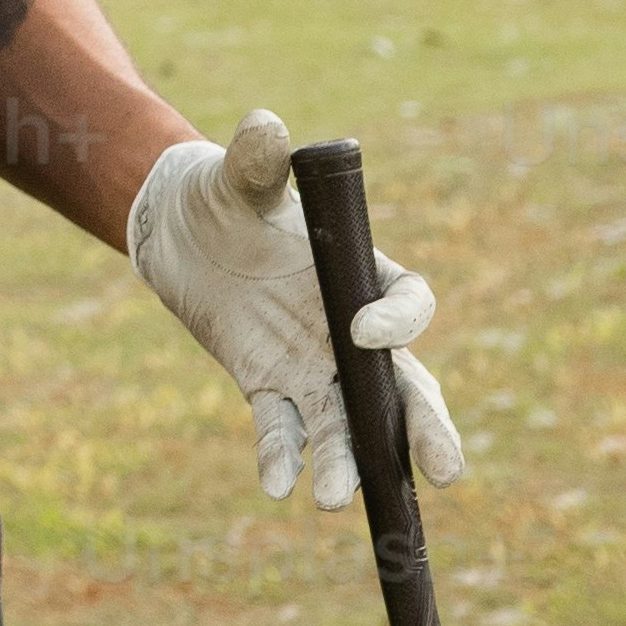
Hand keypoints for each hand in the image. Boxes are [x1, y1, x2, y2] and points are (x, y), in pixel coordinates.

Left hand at [128, 105, 465, 507]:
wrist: (180, 228)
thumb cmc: (223, 192)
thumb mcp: (236, 175)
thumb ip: (256, 160)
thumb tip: (264, 126)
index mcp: (361, 274)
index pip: (406, 304)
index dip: (395, 323)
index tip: (358, 331)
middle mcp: (349, 328)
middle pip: (402, 385)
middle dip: (424, 428)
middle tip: (445, 472)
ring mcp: (312, 363)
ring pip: (344, 422)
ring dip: (345, 461)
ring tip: (334, 500)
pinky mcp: (268, 383)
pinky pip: (282, 428)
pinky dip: (281, 456)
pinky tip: (275, 486)